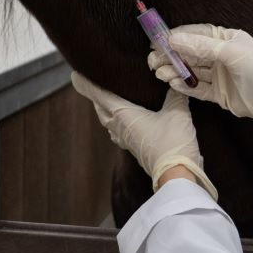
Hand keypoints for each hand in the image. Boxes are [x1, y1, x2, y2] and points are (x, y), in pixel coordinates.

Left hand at [71, 72, 217, 199]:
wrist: (176, 175)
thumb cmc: (172, 142)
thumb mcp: (177, 113)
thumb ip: (175, 94)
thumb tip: (175, 80)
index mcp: (123, 115)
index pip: (99, 96)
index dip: (87, 85)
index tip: (74, 76)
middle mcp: (119, 128)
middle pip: (101, 110)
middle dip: (96, 98)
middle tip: (92, 86)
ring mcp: (126, 141)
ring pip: (108, 123)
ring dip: (105, 112)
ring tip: (108, 103)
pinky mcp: (134, 149)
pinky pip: (119, 133)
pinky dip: (117, 124)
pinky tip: (126, 124)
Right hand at [148, 24, 252, 133]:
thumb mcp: (229, 52)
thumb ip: (200, 47)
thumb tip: (172, 40)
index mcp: (225, 39)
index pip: (196, 34)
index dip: (177, 37)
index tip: (159, 40)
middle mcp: (220, 56)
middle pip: (190, 54)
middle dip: (171, 56)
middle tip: (153, 60)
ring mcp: (219, 75)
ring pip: (192, 71)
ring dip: (175, 71)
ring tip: (160, 73)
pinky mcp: (219, 93)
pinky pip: (197, 88)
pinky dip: (185, 86)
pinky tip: (173, 83)